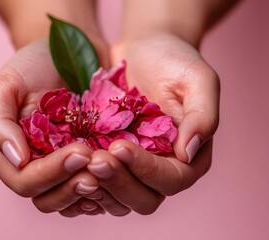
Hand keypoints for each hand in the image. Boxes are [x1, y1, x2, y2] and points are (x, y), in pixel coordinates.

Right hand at [0, 39, 127, 215]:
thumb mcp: (5, 85)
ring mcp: (62, 172)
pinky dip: (108, 190)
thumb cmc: (33, 66)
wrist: (70, 51)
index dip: (51, 173)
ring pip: (73, 203)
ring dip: (93, 192)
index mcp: (10, 156)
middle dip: (73, 185)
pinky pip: (96, 195)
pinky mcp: (87, 168)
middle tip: (100, 162)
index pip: (25, 182)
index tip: (81, 150)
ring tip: (113, 169)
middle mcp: (34, 170)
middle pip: (48, 199)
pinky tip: (122, 173)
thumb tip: (16, 159)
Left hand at [80, 32, 219, 214]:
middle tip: (93, 159)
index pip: (171, 179)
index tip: (119, 146)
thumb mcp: (197, 79)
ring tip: (78, 162)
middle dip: (118, 183)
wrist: (143, 49)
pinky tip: (66, 165)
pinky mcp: (109, 164)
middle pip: (143, 199)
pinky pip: (95, 187)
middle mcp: (162, 171)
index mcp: (190, 158)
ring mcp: (132, 171)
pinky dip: (81, 182)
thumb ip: (202, 115)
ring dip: (98, 187)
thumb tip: (188, 152)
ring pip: (117, 200)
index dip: (145, 169)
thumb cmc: (174, 60)